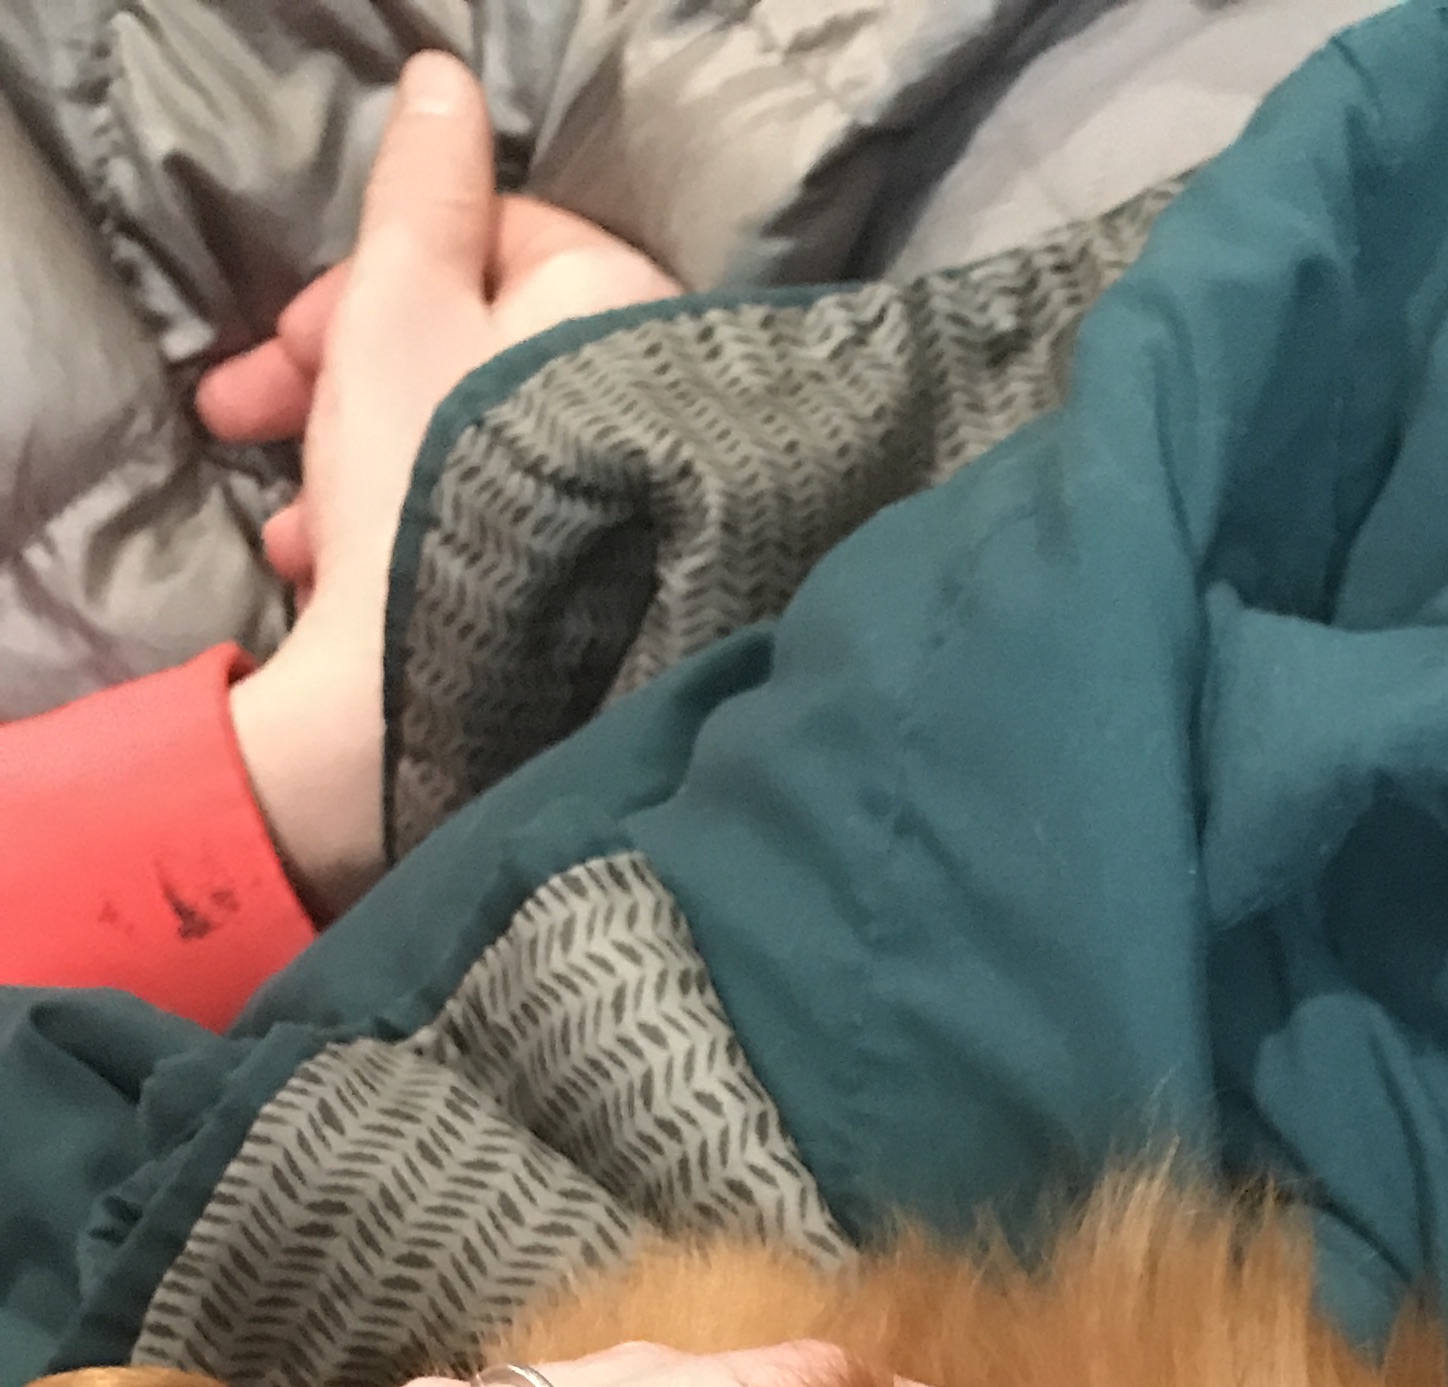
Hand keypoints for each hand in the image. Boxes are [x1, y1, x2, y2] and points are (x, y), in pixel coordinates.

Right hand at [208, 55, 679, 916]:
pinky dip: (416, 540)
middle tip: (252, 420)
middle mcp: (664, 405)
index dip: (374, 278)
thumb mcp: (400, 306)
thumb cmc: (424, 483)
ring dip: (361, 469)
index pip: (506, 241)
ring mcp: (648, 511)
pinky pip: (504, 534)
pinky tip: (343, 579)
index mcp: (625, 315)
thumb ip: (424, 192)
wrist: (450, 704)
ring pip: (479, 448)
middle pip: (483, 351)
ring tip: (297, 535)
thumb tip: (449, 90)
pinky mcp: (617, 603)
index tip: (288, 342)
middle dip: (348, 381)